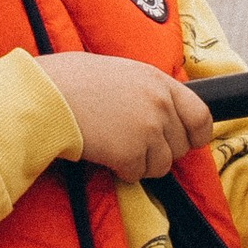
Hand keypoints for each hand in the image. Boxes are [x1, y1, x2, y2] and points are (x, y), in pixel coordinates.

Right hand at [42, 52, 217, 179]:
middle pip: (181, 146)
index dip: (196, 135)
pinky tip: (103, 153)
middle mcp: (160, 104)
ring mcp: (148, 129)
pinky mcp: (131, 152)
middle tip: (133, 145)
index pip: (202, 115)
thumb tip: (162, 113)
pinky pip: (137, 174)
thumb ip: (147, 91)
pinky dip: (121, 170)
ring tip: (114, 146)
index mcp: (159, 81)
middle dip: (160, 152)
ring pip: (162, 165)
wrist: (45, 95)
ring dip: (140, 163)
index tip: (186, 142)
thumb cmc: (71, 81)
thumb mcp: (120, 73)